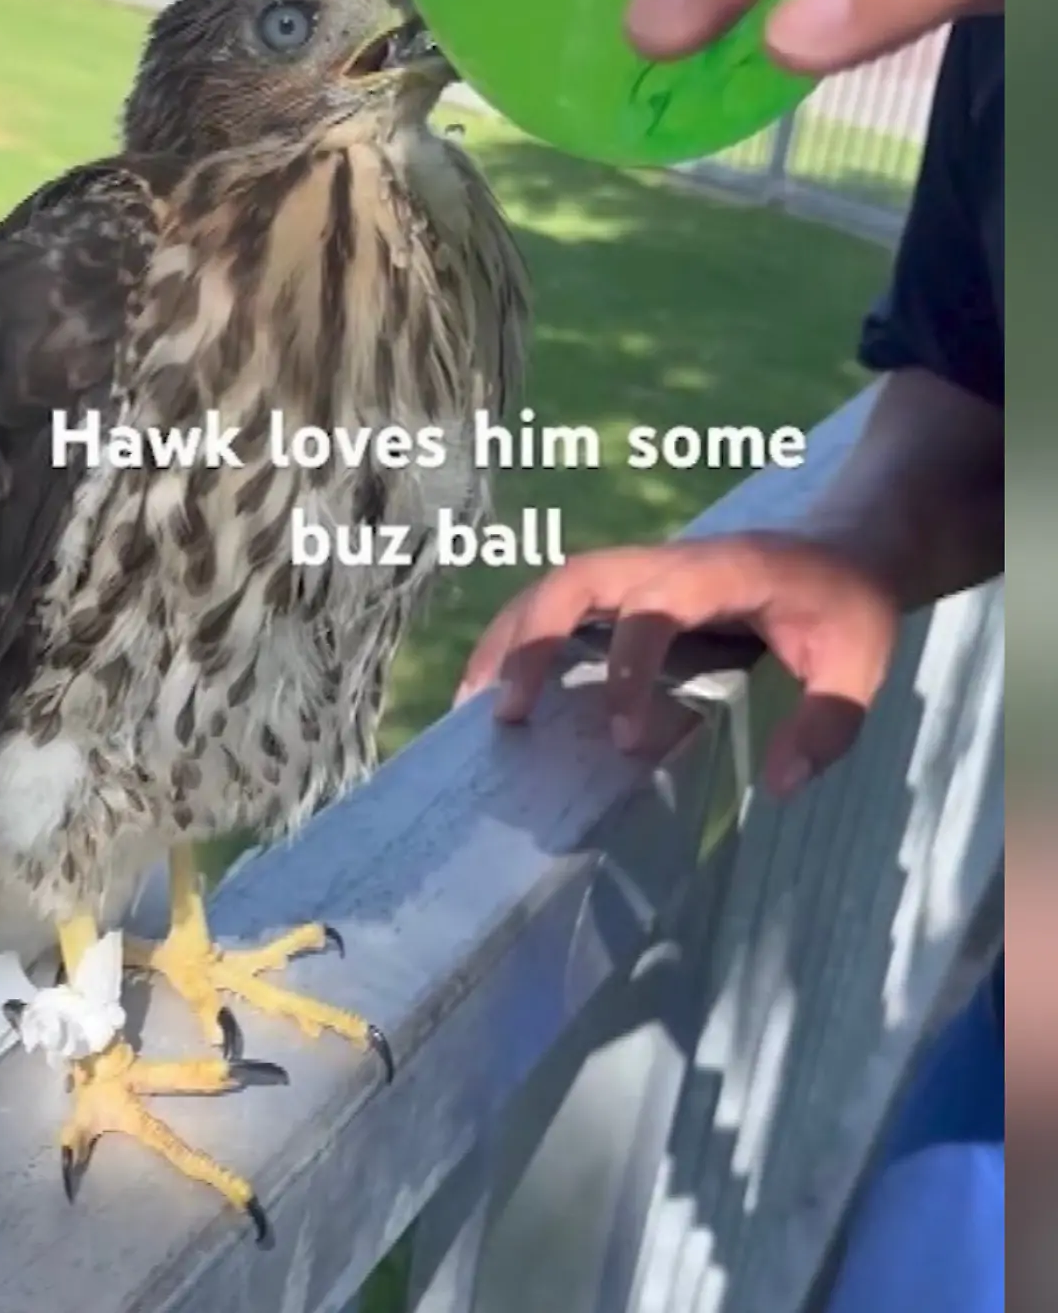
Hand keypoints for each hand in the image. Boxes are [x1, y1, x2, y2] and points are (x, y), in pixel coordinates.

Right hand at [455, 533, 899, 796]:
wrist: (848, 544)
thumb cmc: (850, 604)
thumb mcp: (860, 664)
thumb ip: (827, 724)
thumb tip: (777, 789)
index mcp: (717, 574)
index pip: (650, 610)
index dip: (628, 671)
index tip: (624, 739)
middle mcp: (666, 563)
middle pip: (575, 580)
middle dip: (532, 642)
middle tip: (506, 715)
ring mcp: (644, 571)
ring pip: (556, 586)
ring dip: (510, 638)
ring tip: (472, 705)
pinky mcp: (635, 588)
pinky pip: (566, 602)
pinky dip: (524, 637)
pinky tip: (502, 688)